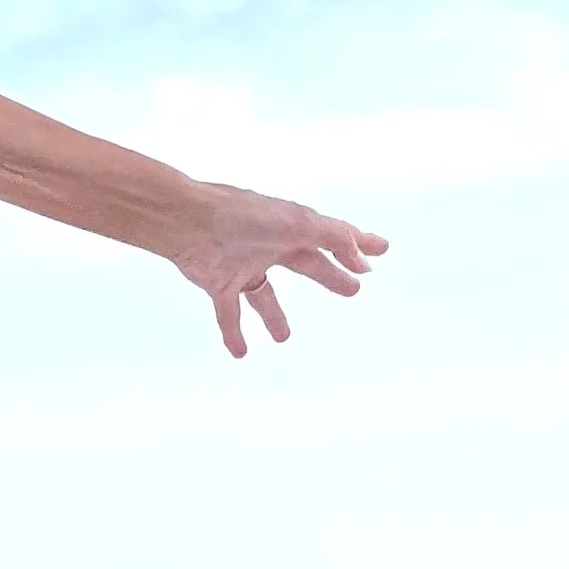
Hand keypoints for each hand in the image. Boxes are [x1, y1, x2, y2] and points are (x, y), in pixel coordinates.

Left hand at [168, 187, 387, 358]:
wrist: (187, 221)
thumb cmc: (241, 214)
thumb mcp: (296, 223)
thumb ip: (331, 237)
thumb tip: (361, 256)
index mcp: (290, 226)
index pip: (332, 236)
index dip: (357, 244)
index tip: (380, 252)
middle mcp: (268, 244)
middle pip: (307, 265)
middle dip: (331, 277)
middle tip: (355, 290)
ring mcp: (242, 264)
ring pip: (263, 296)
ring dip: (274, 317)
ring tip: (284, 338)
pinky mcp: (218, 282)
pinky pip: (228, 313)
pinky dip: (233, 333)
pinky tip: (241, 354)